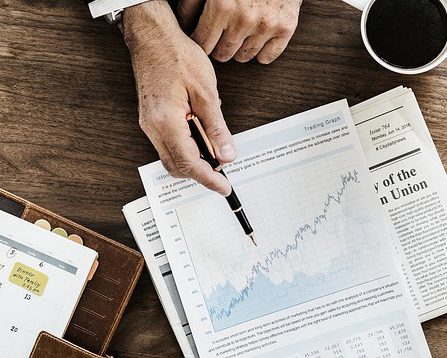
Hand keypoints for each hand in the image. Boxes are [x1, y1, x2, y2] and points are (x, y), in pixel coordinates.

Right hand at [124, 1, 235, 195]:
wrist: (154, 38)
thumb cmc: (177, 56)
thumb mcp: (207, 93)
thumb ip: (217, 128)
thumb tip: (226, 154)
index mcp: (165, 121)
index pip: (189, 163)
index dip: (208, 179)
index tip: (223, 187)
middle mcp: (152, 127)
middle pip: (176, 166)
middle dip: (200, 174)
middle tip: (223, 173)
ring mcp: (149, 124)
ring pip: (171, 157)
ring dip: (193, 161)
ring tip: (216, 153)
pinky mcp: (151, 119)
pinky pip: (168, 144)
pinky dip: (186, 148)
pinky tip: (202, 138)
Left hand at [177, 0, 301, 62]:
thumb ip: (191, 4)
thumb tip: (183, 26)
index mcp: (222, 6)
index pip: (202, 43)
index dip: (200, 41)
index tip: (202, 37)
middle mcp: (244, 19)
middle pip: (222, 54)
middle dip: (218, 46)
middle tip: (221, 34)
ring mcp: (266, 25)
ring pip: (243, 57)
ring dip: (238, 49)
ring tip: (238, 33)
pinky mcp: (285, 28)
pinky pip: (266, 58)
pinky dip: (260, 52)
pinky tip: (256, 38)